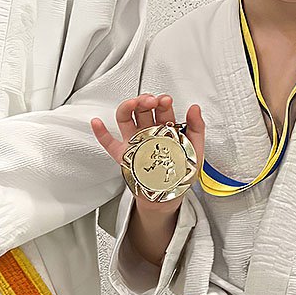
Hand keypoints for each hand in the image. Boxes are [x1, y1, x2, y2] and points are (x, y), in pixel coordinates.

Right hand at [90, 94, 205, 215]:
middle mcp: (148, 131)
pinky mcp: (123, 155)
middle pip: (142, 109)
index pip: (161, 108)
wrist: (170, 193)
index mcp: (164, 127)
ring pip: (126, 118)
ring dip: (127, 107)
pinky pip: (108, 142)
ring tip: (132, 103)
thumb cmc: (182, 170)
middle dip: (146, 100)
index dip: (162, 102)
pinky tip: (97, 123)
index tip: (165, 100)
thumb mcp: (196, 148)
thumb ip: (197, 127)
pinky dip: (101, 133)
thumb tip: (195, 108)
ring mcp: (134, 142)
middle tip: (152, 101)